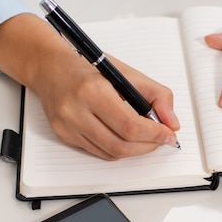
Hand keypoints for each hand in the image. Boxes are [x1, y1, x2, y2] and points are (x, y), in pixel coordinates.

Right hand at [0, 14, 179, 159]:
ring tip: (147, 139)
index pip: (130, 126)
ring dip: (134, 150)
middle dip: (148, 146)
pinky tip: (126, 139)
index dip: (154, 135)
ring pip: (110, 153)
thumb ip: (157, 95)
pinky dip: (117, 149)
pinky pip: (98, 152)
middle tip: (161, 140)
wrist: (50, 68)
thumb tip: (171, 123)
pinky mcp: (64, 136)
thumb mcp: (127, 73)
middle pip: (121, 145)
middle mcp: (76, 111)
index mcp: (93, 91)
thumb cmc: (88, 68)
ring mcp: (68, 127)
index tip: (168, 134)